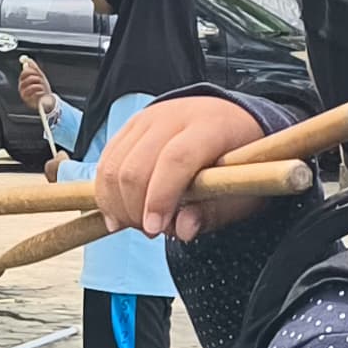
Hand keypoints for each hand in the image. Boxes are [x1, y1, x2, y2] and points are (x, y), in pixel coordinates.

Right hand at [15, 56, 53, 118]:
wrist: (46, 100)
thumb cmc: (42, 88)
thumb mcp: (39, 76)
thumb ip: (33, 68)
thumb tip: (28, 59)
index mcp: (23, 81)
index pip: (24, 73)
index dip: (32, 71)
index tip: (38, 73)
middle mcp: (22, 88)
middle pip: (28, 79)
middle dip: (37, 78)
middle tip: (41, 81)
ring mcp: (24, 95)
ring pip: (32, 86)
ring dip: (40, 86)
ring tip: (42, 88)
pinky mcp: (29, 101)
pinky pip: (35, 93)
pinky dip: (41, 92)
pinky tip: (42, 93)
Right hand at [95, 94, 284, 242]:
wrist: (231, 120)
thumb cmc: (238, 161)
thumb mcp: (240, 192)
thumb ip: (211, 212)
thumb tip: (182, 231)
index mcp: (211, 127)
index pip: (175, 160)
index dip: (160, 197)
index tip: (154, 229)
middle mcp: (175, 115)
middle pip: (137, 166)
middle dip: (134, 209)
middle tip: (150, 232)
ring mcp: (149, 117)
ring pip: (113, 166)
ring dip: (117, 204)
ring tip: (138, 223)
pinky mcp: (131, 125)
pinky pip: (106, 161)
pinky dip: (107, 192)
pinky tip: (120, 212)